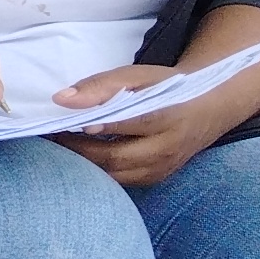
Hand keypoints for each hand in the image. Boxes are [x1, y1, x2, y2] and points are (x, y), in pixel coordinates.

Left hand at [52, 58, 259, 189]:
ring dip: (84, 164)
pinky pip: (121, 181)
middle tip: (52, 136)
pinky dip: (97, 171)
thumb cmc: (167, 88)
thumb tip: (61, 99)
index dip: (101, 126)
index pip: (133, 124)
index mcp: (169, 115)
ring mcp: (163, 168)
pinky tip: (80, 158)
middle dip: (80, 149)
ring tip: (60, 147)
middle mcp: (168, 147)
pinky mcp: (156, 178)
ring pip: (116, 175)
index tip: (71, 122)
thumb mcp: (139, 76)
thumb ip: (102, 86)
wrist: (207, 109)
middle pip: (118, 157)